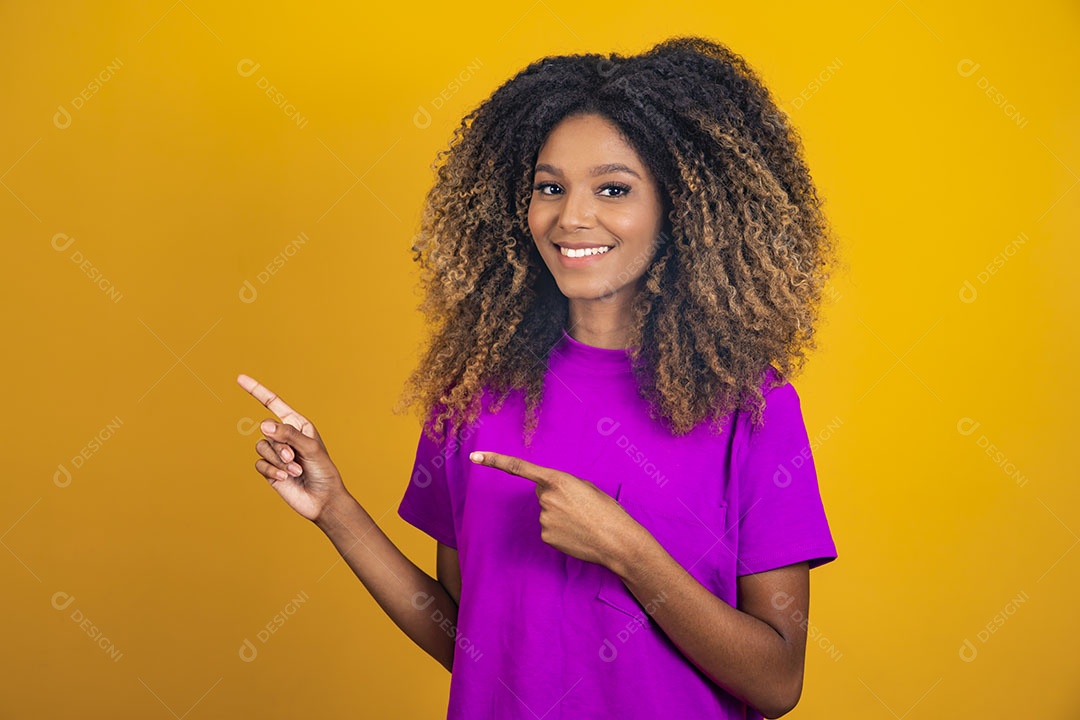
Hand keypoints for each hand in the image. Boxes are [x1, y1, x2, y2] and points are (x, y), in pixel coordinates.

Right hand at [236, 373, 347, 522]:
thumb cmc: (323, 470)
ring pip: (261, 447)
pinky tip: (285, 478)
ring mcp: (276, 453)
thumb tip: (264, 426)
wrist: (322, 499)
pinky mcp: (269, 469)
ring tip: (295, 469)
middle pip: (266, 430)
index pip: (273, 404)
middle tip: (295, 458)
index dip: (256, 391)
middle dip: (280, 445)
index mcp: (297, 424)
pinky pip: (259, 464)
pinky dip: (272, 470)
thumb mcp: (310, 448)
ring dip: (278, 460)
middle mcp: (284, 436)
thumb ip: (288, 434)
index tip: (239, 378)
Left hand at [468, 450, 641, 569]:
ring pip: (546, 512)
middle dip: (555, 496)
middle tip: (579, 506)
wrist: (617, 540)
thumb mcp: (586, 486)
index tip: (474, 456)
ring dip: (560, 514)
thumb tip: (546, 491)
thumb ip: (562, 484)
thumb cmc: (606, 510)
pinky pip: (549, 528)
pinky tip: (576, 533)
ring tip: (582, 520)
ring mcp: (544, 519)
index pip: (518, 467)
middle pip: (541, 492)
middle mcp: (545, 498)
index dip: (494, 460)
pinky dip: (560, 530)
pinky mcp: (546, 537)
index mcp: (557, 480)